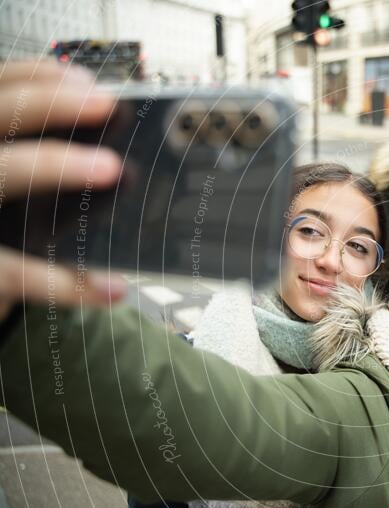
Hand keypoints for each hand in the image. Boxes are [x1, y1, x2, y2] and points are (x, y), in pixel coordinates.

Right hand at [0, 61, 125, 320]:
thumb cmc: (7, 224)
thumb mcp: (22, 183)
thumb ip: (50, 156)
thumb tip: (116, 128)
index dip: (38, 77)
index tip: (90, 81)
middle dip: (48, 103)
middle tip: (106, 103)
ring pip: (2, 171)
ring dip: (55, 163)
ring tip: (114, 167)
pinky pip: (17, 272)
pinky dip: (67, 283)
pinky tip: (114, 288)